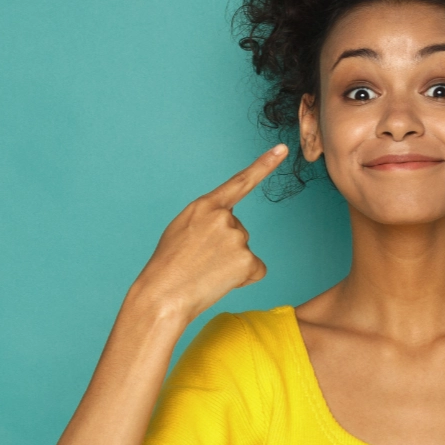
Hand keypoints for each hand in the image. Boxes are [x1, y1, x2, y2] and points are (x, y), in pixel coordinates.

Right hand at [131, 144, 288, 322]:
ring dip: (231, 265)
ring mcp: (237, 238)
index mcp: (205, 206)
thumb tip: (232, 230)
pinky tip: (220, 282)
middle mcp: (224, 217)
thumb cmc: (169, 266)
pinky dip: (243, 278)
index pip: (240, 182)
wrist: (163, 295)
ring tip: (205, 272)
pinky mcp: (247, 260)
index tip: (282, 150)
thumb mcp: (182, 230)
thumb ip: (207, 220)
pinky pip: (255, 270)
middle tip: (200, 262)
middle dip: (225, 248)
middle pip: (239, 230)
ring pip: (245, 252)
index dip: (263, 165)